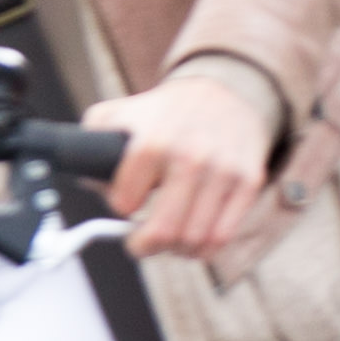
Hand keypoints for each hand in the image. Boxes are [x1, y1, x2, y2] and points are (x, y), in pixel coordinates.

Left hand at [86, 73, 272, 258]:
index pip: (125, 203)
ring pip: (194, 240)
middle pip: (164, 232)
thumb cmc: (167, 113)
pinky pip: (222, 237)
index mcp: (153, 141)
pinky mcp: (249, 182)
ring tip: (168, 238)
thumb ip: (90, 143)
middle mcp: (190, 157)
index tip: (124, 205)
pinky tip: (193, 238)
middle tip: (141, 242)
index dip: (120, 208)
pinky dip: (203, 248)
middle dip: (145, 245)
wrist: (226, 91)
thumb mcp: (120, 113)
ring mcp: (224, 171)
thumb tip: (91, 182)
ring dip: (175, 249)